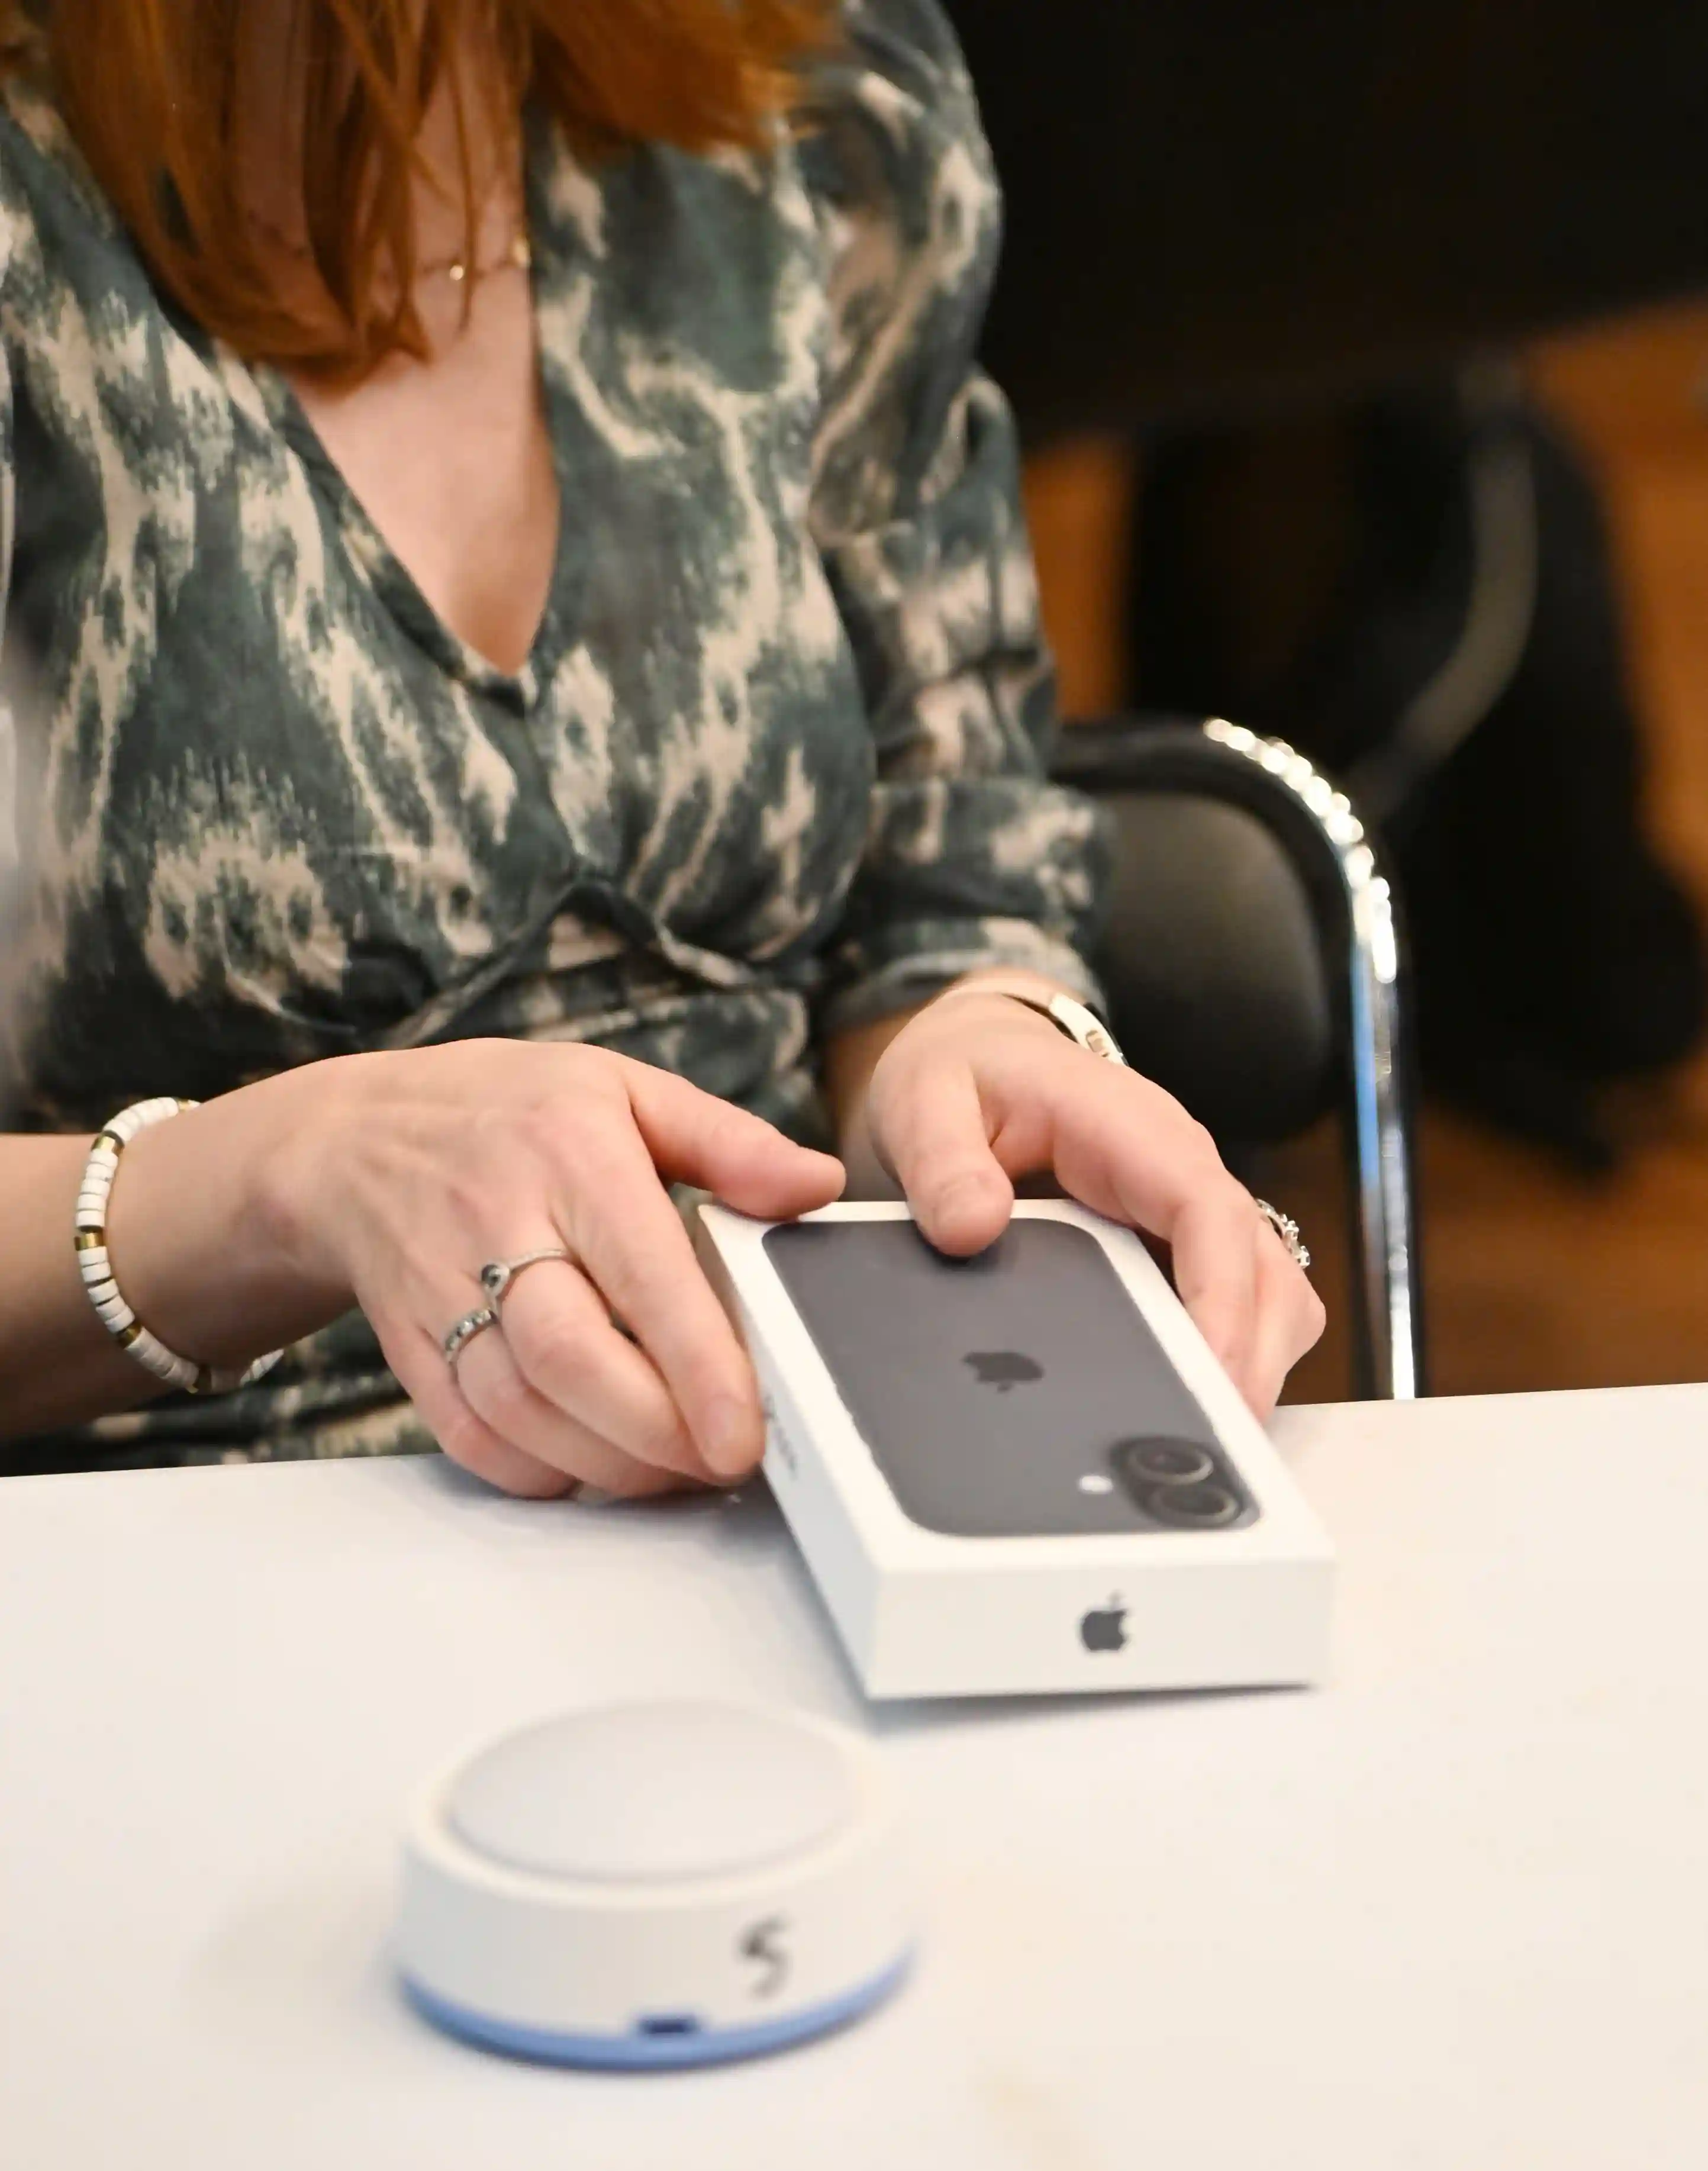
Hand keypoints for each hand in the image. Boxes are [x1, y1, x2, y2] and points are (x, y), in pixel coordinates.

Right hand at [269, 1042, 843, 1496]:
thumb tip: (817, 1186)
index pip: (640, 1271)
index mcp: (569, 1152)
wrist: (355, 1139)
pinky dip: (538, 1471)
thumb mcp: (625, 1089)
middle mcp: (496, 1223)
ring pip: (519, 1409)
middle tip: (724, 1459)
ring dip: (607, 1462)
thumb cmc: (510, 1113)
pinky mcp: (409, 1349)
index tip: (745, 1431)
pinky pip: (470, 1436)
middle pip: (570, 1356)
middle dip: (655, 1430)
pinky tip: (594, 1464)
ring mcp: (439, 1291)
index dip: (696, 1363)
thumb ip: (730, 1142)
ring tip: (675, 1468)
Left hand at [859, 987, 1323, 1417]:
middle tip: (1208, 1442)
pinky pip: (1237, 1310)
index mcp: (1134, 1129)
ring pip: (1271, 1297)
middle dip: (1251, 1359)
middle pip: (1265, 1271)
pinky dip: (1228, 1360)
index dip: (1221, 1298)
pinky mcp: (1181, 1249)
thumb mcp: (927, 1098)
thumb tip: (971, 1228)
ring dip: (1251, 1365)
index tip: (1212, 1375)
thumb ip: (941, 1160)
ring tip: (1199, 1438)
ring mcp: (1189, 1214)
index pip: (1209, 1211)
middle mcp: (1182, 1172)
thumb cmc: (966, 1074)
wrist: (983, 1058)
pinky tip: (1179, 1408)